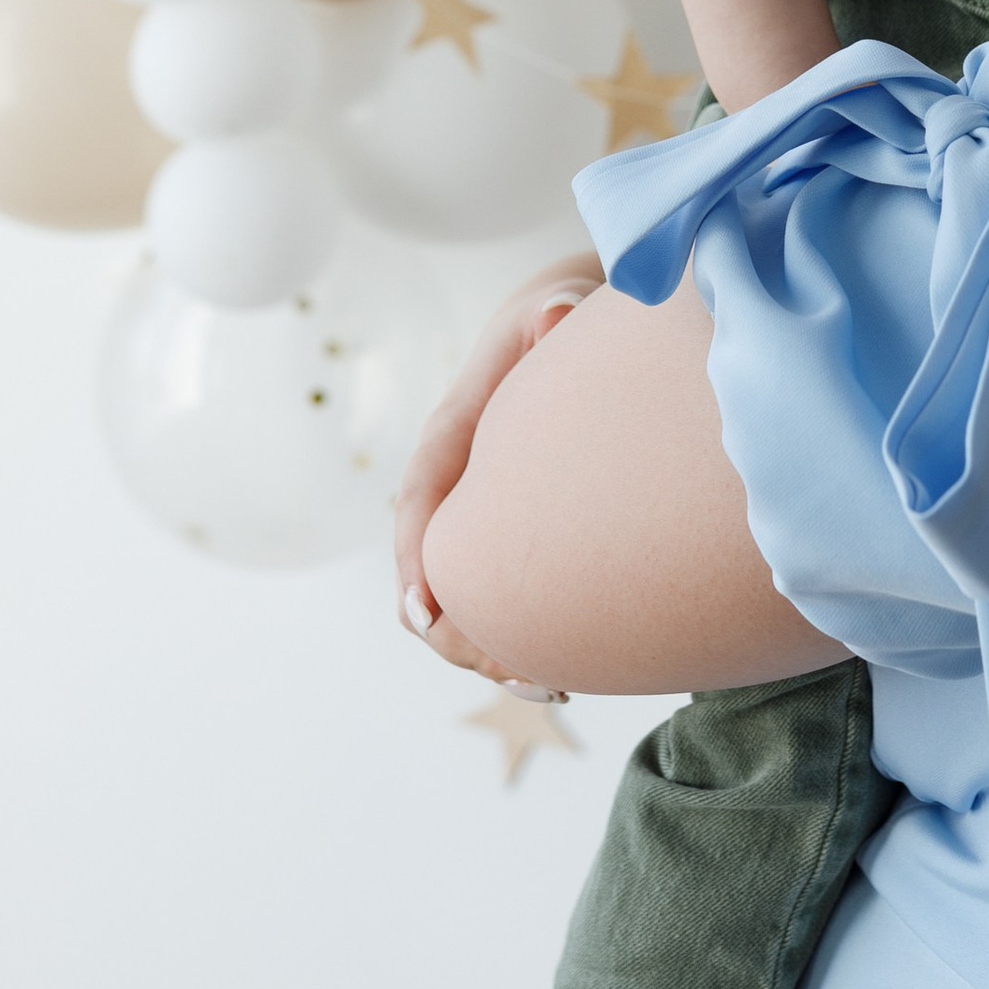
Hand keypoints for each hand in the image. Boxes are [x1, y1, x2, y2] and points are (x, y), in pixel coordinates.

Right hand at [396, 257, 600, 678]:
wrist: (566, 322)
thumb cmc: (562, 317)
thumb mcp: (558, 304)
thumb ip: (555, 313)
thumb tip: (553, 314)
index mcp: (453, 434)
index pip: (419, 501)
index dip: (416, 561)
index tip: (426, 614)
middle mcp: (453, 483)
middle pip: (431, 572)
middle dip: (463, 634)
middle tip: (531, 675)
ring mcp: (476, 512)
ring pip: (463, 598)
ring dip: (495, 650)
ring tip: (558, 684)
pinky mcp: (506, 533)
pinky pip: (496, 597)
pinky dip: (521, 636)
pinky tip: (572, 668)